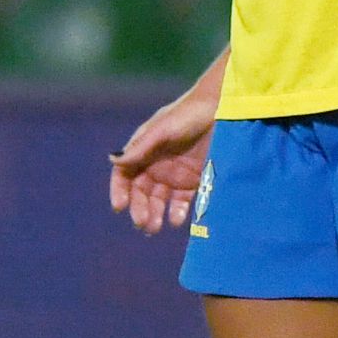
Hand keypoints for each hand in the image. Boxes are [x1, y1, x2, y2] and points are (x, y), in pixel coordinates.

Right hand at [108, 83, 216, 234]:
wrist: (224, 110)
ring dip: (155, 214)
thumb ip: (140, 147)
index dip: (120, 190)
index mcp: (144, 150)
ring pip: (159, 200)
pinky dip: (178, 212)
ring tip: (155, 227)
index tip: (120, 206)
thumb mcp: (162, 129)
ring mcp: (175, 174)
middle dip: (139, 208)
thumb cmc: (188, 114)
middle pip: (141, 192)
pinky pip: (183, 202)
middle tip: (142, 223)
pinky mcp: (195, 181)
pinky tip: (176, 220)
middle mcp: (156, 164)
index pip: (124, 174)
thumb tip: (113, 160)